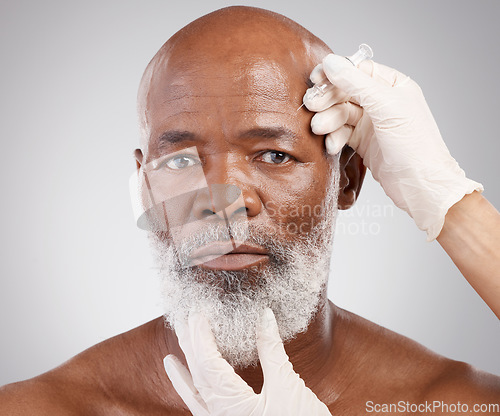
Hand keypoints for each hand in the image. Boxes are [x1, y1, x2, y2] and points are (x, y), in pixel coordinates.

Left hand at [163, 308, 330, 414]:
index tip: (198, 315)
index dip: (202, 337)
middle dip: (190, 349)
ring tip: (170, 359)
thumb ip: (271, 350)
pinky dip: (194, 395)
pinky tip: (192, 388)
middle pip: (198, 377)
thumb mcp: (287, 386)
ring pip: (197, 397)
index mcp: (231, 406)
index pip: (208, 364)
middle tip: (184, 322)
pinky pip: (204, 410)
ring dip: (184, 375)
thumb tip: (264, 317)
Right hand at [303, 55, 482, 240]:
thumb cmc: (414, 144)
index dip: (336, 74)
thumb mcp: (386, 106)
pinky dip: (334, 137)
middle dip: (327, 99)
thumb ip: (356, 82)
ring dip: (328, 120)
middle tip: (311, 107)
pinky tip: (332, 146)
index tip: (316, 80)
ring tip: (320, 129)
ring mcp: (372, 123)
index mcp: (393, 85)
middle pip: (345, 91)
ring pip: (340, 113)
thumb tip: (330, 62)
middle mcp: (382, 101)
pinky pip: (341, 132)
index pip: (358, 71)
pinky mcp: (363, 142)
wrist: (420, 184)